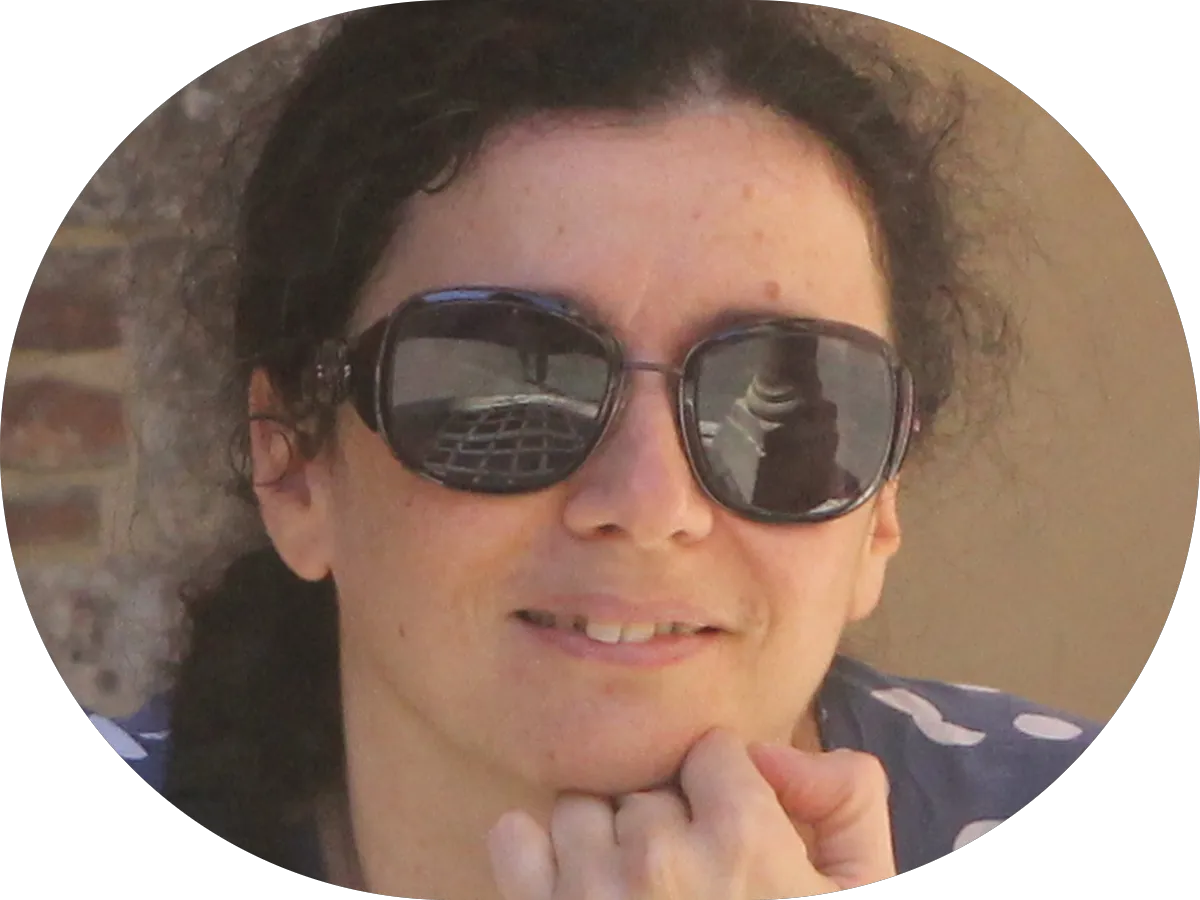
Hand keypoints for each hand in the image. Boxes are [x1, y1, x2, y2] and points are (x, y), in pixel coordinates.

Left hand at [486, 727, 895, 898]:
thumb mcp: (859, 894)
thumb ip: (845, 798)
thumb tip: (768, 751)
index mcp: (744, 842)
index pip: (711, 753)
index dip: (725, 791)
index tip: (729, 834)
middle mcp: (658, 857)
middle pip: (646, 789)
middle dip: (666, 825)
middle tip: (688, 888)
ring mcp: (589, 892)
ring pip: (581, 809)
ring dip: (602, 843)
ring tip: (632, 898)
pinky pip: (514, 838)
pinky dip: (537, 859)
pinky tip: (577, 896)